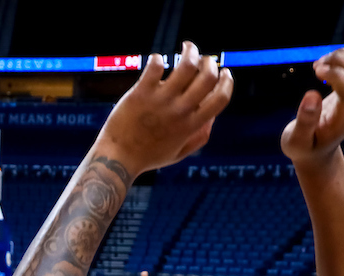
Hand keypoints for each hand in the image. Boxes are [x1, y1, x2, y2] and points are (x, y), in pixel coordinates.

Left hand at [98, 41, 233, 176]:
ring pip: (186, 65)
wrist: (117, 159)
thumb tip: (212, 118)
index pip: (220, 98)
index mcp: (191, 125)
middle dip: (210, 62)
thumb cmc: (147, 156)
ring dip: (191, 51)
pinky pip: (156, 66)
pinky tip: (157, 60)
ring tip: (187, 47)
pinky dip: (158, 58)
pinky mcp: (141, 93)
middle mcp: (180, 111)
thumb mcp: (178, 153)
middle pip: (208, 77)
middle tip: (204, 59)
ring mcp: (161, 101)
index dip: (227, 82)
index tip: (224, 72)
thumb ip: (199, 137)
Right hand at [281, 48, 343, 167]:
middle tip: (315, 66)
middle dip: (341, 60)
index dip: (337, 75)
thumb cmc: (303, 148)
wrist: (318, 151)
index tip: (316, 70)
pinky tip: (330, 63)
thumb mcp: (295, 142)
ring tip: (321, 63)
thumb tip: (312, 94)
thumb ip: (304, 122)